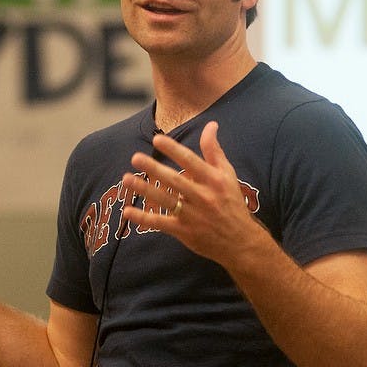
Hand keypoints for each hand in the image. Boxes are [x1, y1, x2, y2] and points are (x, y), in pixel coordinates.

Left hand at [121, 121, 266, 263]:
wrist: (240, 241)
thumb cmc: (232, 203)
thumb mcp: (228, 174)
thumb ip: (214, 150)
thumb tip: (211, 125)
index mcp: (214, 180)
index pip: (191, 161)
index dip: (174, 150)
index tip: (157, 139)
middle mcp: (203, 196)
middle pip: (175, 180)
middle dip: (154, 168)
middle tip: (135, 158)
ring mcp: (193, 215)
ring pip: (165, 200)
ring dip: (145, 190)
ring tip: (126, 179)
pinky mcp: (184, 231)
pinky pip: (161, 223)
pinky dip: (144, 218)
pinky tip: (128, 211)